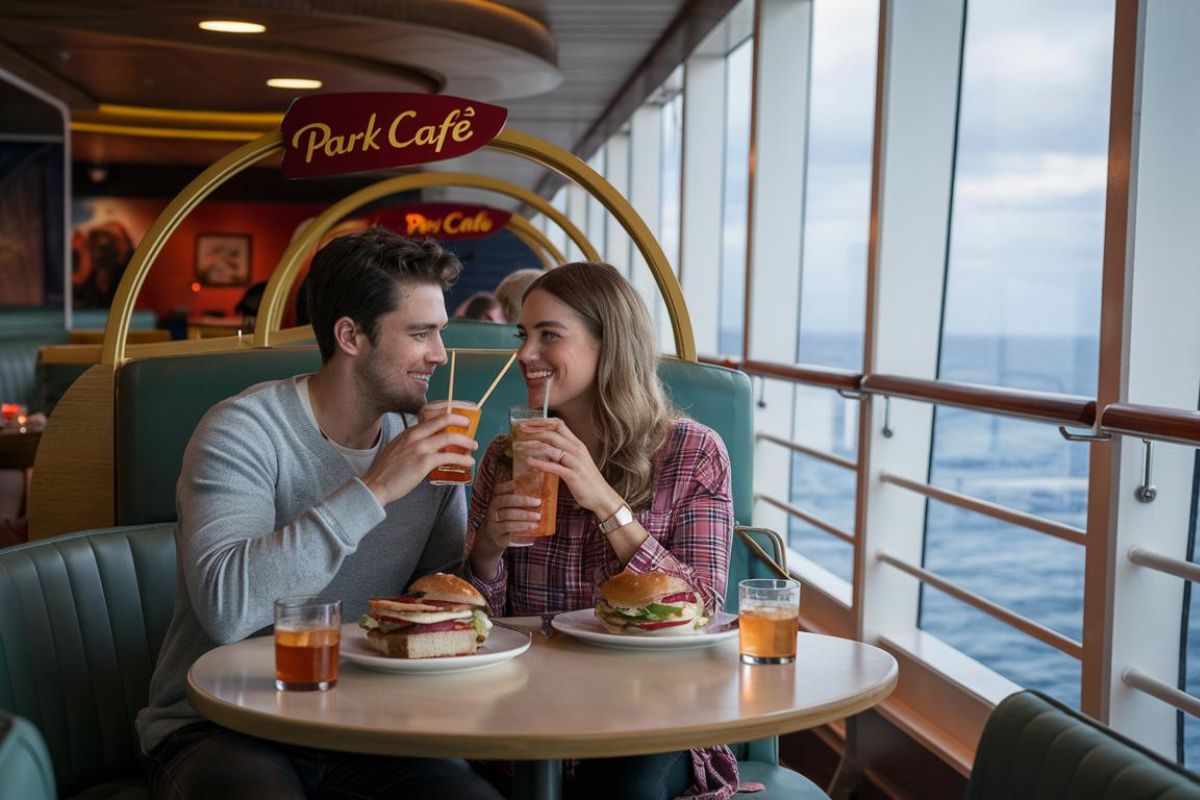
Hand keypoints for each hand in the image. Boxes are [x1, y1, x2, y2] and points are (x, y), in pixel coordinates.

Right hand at [360, 413, 476, 505]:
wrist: (375, 485)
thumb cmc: (386, 471)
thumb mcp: (398, 449)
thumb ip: (412, 444)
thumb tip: (428, 446)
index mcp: (409, 432)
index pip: (431, 416)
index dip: (448, 414)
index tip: (458, 416)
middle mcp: (414, 436)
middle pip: (443, 420)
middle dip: (460, 420)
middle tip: (469, 424)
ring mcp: (419, 448)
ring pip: (449, 438)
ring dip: (466, 441)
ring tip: (473, 445)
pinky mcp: (424, 462)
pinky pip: (449, 457)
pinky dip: (462, 459)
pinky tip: (468, 462)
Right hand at [470, 479, 540, 579]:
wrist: (491, 541)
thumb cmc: (505, 522)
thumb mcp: (507, 510)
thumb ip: (519, 503)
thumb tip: (541, 493)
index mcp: (496, 502)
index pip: (498, 490)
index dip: (507, 485)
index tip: (519, 483)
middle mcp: (492, 512)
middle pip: (504, 502)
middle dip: (522, 501)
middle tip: (538, 502)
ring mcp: (493, 526)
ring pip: (507, 519)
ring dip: (524, 517)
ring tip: (538, 518)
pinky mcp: (497, 539)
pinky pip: (509, 534)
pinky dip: (522, 531)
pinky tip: (532, 529)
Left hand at [515, 418, 622, 516]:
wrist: (602, 496)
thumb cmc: (587, 480)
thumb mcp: (576, 461)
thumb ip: (563, 453)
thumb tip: (545, 448)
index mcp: (577, 444)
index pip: (559, 425)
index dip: (543, 421)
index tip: (528, 422)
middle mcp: (577, 449)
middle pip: (553, 432)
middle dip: (535, 429)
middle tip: (520, 429)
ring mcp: (575, 462)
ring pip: (551, 447)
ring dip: (533, 444)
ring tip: (520, 445)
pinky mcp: (573, 475)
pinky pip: (554, 466)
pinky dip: (540, 463)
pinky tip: (529, 461)